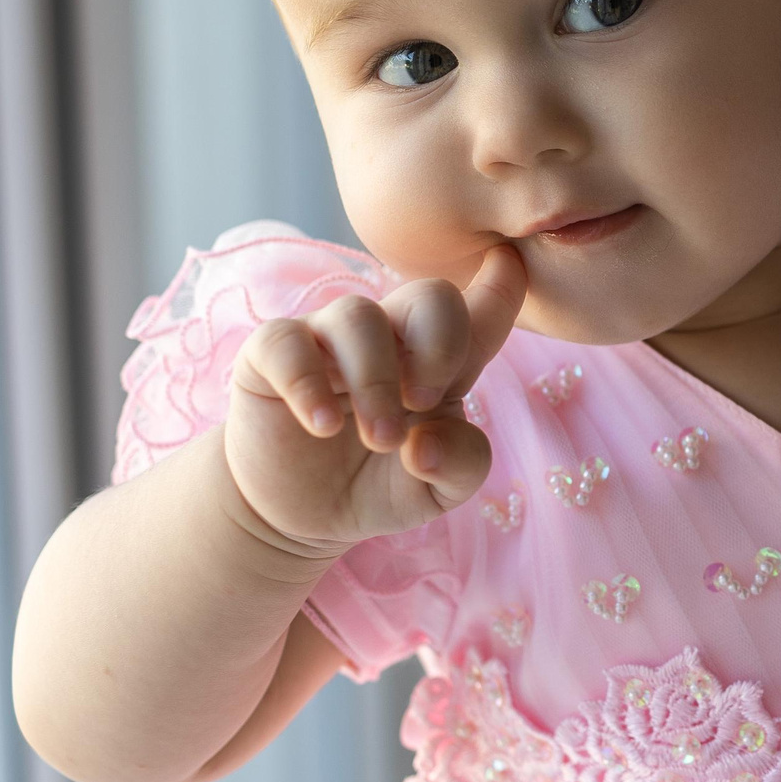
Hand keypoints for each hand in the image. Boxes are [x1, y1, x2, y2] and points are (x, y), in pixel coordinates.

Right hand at [223, 246, 526, 555]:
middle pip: (429, 294)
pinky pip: (286, 342)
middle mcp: (391, 336)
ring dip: (375, 379)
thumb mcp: (437, 489)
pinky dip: (306, 383)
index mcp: (442, 359)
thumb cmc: (380, 485)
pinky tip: (322, 426)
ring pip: (358, 316)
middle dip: (440, 345)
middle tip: (424, 403)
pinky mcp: (270, 356)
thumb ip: (459, 463)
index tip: (509, 262)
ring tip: (380, 439)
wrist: (301, 519)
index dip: (502, 282)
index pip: (482, 310)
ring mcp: (329, 339)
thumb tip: (425, 444)